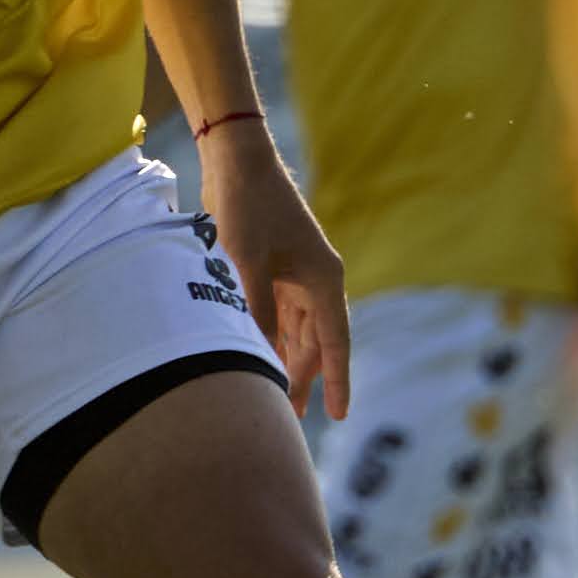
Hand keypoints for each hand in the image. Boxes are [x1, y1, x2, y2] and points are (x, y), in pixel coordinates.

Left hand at [200, 121, 351, 419]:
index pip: (335, 341)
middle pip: (315, 340)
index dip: (336, 379)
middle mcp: (316, 279)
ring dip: (285, 358)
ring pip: (296, 329)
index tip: (341, 414)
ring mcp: (296, 273)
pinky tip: (258, 356)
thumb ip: (254, 310)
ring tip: (272, 393)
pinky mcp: (275, 266)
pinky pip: (279, 313)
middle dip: (304, 377)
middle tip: (289, 416)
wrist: (236, 161)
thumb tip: (256, 354)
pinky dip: (272, 335)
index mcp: (323, 279)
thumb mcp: (247, 264)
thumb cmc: (246, 208)